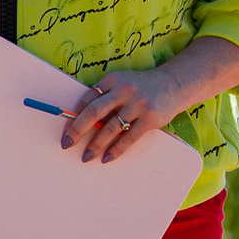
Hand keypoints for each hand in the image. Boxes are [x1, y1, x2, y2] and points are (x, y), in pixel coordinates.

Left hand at [62, 68, 183, 163]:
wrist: (174, 84)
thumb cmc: (141, 88)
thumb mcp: (122, 84)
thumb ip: (106, 98)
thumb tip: (81, 122)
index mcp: (113, 80)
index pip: (88, 99)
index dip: (73, 115)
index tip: (64, 131)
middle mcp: (124, 90)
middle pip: (94, 112)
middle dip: (77, 130)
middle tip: (66, 144)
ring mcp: (138, 104)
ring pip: (111, 128)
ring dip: (96, 145)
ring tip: (86, 157)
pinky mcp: (150, 118)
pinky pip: (129, 137)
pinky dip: (116, 149)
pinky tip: (107, 158)